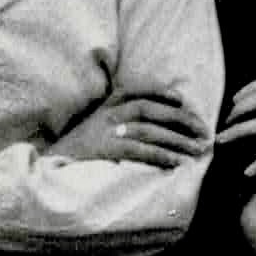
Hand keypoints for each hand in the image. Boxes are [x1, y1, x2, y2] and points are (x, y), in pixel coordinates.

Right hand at [46, 90, 211, 168]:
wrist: (52, 165)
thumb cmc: (82, 148)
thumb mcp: (99, 124)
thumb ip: (122, 117)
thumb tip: (161, 124)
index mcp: (108, 103)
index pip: (140, 89)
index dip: (164, 92)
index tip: (183, 100)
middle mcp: (108, 113)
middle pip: (151, 109)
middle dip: (181, 118)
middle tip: (202, 130)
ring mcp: (107, 131)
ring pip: (151, 131)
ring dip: (177, 140)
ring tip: (197, 149)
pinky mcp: (107, 150)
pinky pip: (141, 151)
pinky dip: (163, 156)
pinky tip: (178, 163)